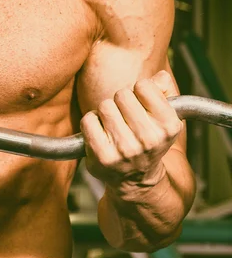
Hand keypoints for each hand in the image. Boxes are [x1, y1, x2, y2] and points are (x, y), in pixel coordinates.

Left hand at [81, 71, 182, 194]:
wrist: (136, 180)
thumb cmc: (147, 142)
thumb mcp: (165, 119)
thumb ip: (164, 93)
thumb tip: (159, 77)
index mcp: (168, 126)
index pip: (144, 86)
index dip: (138, 91)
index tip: (139, 104)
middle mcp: (149, 139)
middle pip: (121, 94)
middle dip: (119, 101)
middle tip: (123, 116)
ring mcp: (125, 149)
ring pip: (104, 106)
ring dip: (105, 112)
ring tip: (112, 125)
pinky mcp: (102, 157)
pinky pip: (88, 120)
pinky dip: (90, 122)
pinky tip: (99, 133)